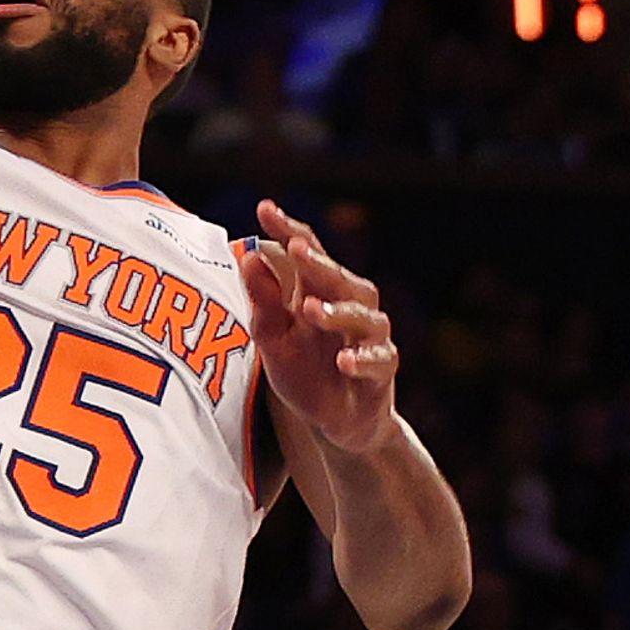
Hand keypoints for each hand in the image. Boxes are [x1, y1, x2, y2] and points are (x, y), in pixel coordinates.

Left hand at [240, 199, 398, 453]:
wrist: (336, 422)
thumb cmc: (305, 372)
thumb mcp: (273, 338)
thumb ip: (263, 301)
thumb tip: (247, 256)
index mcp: (317, 290)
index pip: (306, 251)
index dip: (288, 229)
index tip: (265, 207)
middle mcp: (348, 305)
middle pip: (338, 276)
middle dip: (318, 261)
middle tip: (297, 247)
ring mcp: (369, 336)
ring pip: (363, 315)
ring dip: (337, 311)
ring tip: (311, 309)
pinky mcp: (382, 369)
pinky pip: (378, 359)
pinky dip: (362, 358)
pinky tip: (344, 361)